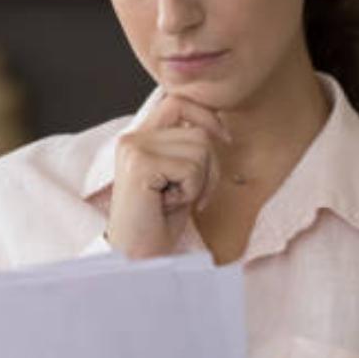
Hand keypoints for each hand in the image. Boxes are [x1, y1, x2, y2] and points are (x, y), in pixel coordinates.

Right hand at [106, 94, 230, 258]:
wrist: (138, 256)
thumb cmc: (159, 222)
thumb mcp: (179, 177)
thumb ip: (188, 147)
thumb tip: (217, 127)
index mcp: (139, 137)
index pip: (178, 101)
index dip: (207, 115)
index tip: (225, 139)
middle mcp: (133, 137)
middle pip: (198, 129)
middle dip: (211, 165)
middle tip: (194, 194)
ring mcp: (134, 148)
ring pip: (200, 148)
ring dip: (201, 182)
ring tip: (176, 200)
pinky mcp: (140, 164)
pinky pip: (192, 168)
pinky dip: (192, 191)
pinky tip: (169, 205)